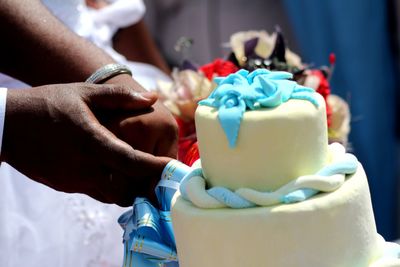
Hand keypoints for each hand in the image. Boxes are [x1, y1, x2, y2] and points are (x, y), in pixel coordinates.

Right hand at [1, 83, 171, 205]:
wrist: (8, 124)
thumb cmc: (48, 103)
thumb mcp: (84, 93)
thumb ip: (120, 97)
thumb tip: (152, 98)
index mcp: (92, 141)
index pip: (132, 162)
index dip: (154, 167)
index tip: (170, 167)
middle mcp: (84, 166)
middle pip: (126, 188)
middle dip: (145, 185)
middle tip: (158, 175)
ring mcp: (73, 180)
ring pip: (112, 196)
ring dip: (129, 188)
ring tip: (141, 175)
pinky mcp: (65, 186)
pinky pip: (96, 193)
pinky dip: (111, 188)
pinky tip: (115, 173)